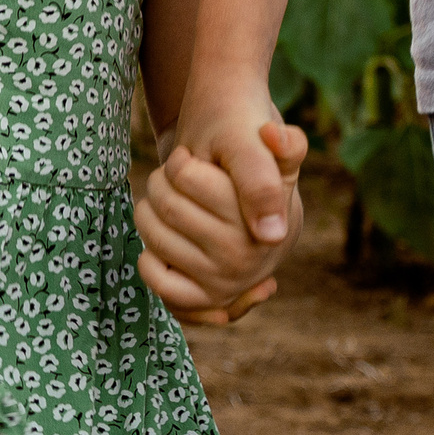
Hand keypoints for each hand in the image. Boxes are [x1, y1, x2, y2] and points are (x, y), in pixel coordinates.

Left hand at [134, 132, 304, 323]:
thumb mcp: (266, 147)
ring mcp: (226, 281)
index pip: (183, 176)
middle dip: (161, 182)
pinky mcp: (206, 299)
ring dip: (149, 212)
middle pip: (167, 205)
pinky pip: (161, 282)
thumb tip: (272, 135)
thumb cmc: (249, 167)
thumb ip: (283, 142)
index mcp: (262, 216)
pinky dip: (150, 259)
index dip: (180, 162)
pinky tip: (163, 240)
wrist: (254, 210)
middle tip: (174, 181)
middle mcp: (246, 254)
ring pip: (156, 237)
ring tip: (167, 204)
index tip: (191, 161)